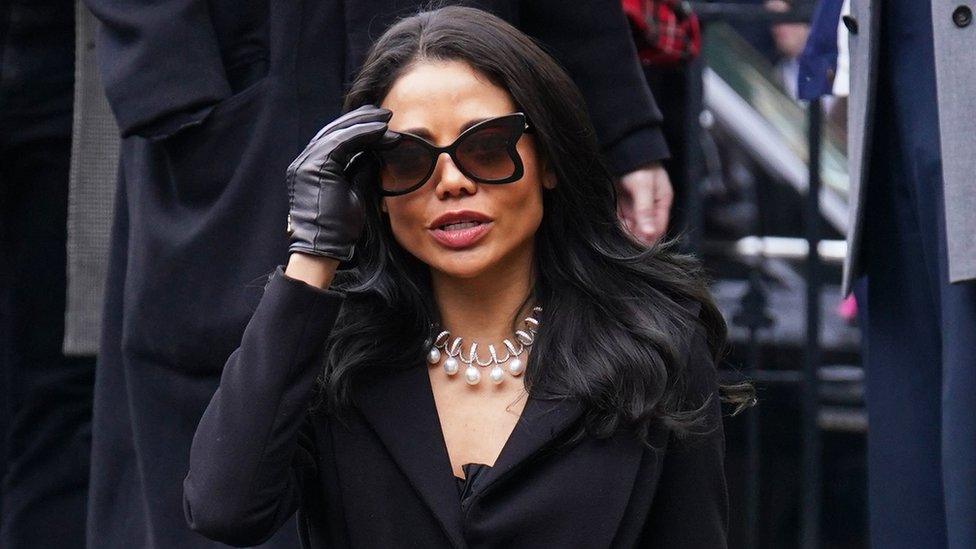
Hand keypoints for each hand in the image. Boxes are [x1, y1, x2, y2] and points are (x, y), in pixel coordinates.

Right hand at [286, 105, 393, 259]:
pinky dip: (362, 133)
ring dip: (364, 123)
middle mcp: (305, 162)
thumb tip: (373, 151)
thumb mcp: (352, 190)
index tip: (380, 124)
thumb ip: (358, 169)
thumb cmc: (338, 228)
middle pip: (334, 131)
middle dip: (361, 119)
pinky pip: (341, 142)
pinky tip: (380, 130)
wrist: (324, 248)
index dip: (357, 128)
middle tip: (384, 113)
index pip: (334, 139)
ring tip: (386, 118)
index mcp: (311, 167)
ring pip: (338, 133)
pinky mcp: (314, 167)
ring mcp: (306, 163)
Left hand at [615, 163, 673, 244]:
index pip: (659, 227)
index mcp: (662, 202)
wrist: (623, 148)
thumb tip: (650, 234)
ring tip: (618, 239)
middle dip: (636, 237)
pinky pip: (620, 220)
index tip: (640, 247)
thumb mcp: (643, 187)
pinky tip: (612, 231)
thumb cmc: (638, 165)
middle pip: (645, 229)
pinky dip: (617, 226)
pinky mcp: (621, 205)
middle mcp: (649, 206)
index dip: (650, 238)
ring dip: (626, 233)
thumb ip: (645, 210)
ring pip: (631, 227)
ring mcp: (635, 206)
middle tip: (626, 246)